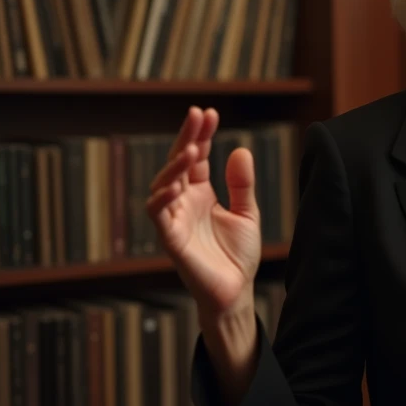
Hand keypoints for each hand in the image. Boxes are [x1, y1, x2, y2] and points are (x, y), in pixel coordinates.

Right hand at [146, 106, 261, 317]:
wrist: (236, 292)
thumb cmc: (237, 255)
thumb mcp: (247, 213)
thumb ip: (241, 184)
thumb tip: (240, 149)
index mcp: (201, 195)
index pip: (196, 158)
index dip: (201, 135)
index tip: (208, 112)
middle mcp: (184, 203)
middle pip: (179, 164)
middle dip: (187, 138)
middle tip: (197, 114)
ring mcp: (175, 220)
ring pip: (163, 185)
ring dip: (175, 165)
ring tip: (192, 146)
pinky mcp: (170, 241)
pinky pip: (158, 216)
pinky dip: (162, 199)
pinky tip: (175, 186)